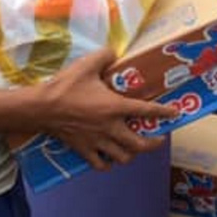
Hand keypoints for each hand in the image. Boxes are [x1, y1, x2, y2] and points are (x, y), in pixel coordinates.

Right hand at [33, 48, 178, 169]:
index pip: (146, 111)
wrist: (42, 107)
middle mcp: (110, 128)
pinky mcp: (84, 150)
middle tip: (159, 138)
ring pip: (122, 157)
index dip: (163, 112)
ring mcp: (97, 142)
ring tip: (134, 146)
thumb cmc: (66, 86)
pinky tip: (110, 157)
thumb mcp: (87, 64)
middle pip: (138, 144)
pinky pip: (101, 164)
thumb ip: (105, 55)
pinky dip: (108, 163)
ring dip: (132, 154)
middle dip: (153, 143)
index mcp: (114, 107)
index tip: (174, 113)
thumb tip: (114, 53)